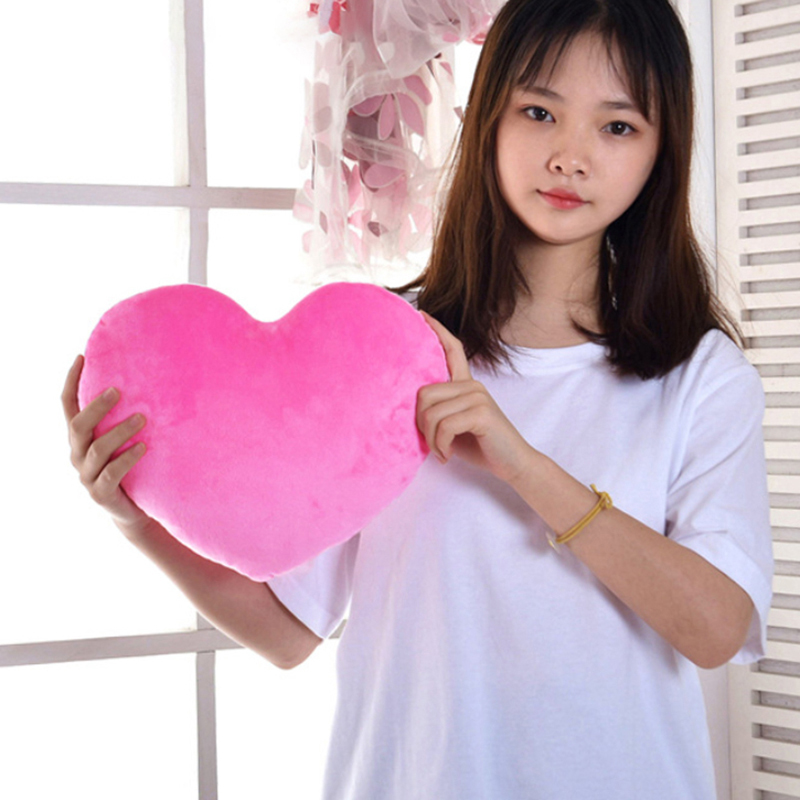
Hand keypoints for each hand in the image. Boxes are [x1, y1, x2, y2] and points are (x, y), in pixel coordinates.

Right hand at [62, 354, 149, 528]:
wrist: (133, 510)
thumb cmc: (132, 467)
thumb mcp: (125, 439)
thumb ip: (125, 416)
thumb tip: (150, 381)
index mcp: (80, 438)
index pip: (68, 405)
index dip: (71, 381)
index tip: (82, 357)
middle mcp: (78, 454)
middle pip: (78, 426)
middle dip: (96, 407)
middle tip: (117, 391)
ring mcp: (86, 475)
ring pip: (96, 449)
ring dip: (119, 431)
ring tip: (142, 419)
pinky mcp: (100, 494)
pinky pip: (111, 474)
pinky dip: (127, 459)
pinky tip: (143, 448)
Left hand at [416, 313, 535, 483]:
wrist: (514, 464)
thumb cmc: (482, 445)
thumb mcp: (456, 424)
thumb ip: (440, 410)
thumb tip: (415, 407)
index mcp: (466, 385)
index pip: (452, 350)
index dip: (436, 331)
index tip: (421, 314)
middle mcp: (472, 385)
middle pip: (424, 394)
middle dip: (420, 424)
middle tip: (432, 443)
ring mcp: (478, 396)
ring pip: (431, 413)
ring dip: (431, 440)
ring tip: (442, 451)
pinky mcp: (481, 412)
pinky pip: (444, 426)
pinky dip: (440, 446)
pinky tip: (448, 455)